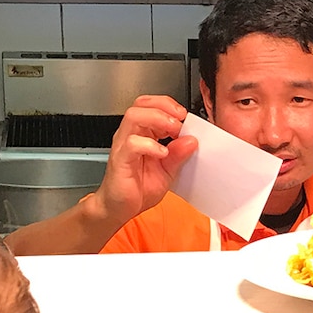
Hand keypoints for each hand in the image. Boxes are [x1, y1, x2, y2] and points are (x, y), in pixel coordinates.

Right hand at [87, 95, 197, 227]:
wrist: (120, 208)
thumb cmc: (139, 188)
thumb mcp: (168, 171)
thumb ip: (179, 155)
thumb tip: (192, 140)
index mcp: (143, 134)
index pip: (152, 105)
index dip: (170, 105)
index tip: (186, 117)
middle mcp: (131, 135)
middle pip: (141, 104)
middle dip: (164, 106)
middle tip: (181, 120)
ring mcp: (123, 145)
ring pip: (134, 116)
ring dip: (158, 119)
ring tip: (173, 131)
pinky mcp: (120, 159)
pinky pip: (132, 143)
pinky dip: (150, 145)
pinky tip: (163, 154)